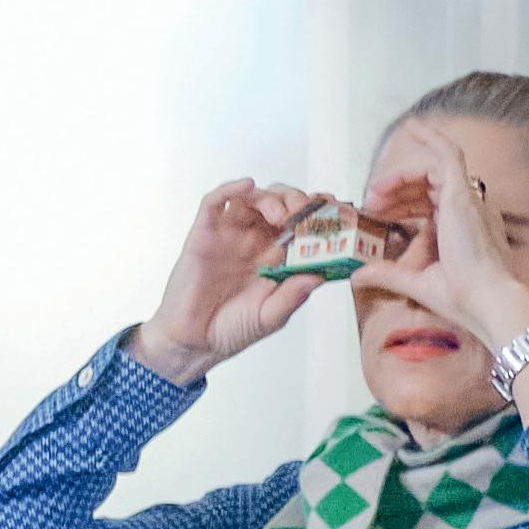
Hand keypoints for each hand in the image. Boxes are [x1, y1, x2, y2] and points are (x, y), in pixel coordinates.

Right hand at [127, 182, 324, 383]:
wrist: (194, 342)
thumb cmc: (231, 330)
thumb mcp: (270, 318)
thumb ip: (292, 298)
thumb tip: (317, 277)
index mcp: (276, 257)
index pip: (301, 224)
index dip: (318, 213)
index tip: (334, 210)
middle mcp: (254, 241)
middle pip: (279, 203)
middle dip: (297, 201)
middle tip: (306, 212)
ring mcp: (228, 235)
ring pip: (251, 198)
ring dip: (270, 196)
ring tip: (280, 213)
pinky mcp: (203, 234)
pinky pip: (214, 203)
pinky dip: (229, 189)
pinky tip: (246, 186)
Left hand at [365, 125, 528, 355]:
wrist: (487, 302)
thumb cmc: (464, 298)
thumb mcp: (417, 282)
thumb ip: (388, 274)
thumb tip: (359, 275)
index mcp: (463, 229)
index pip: (430, 204)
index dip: (401, 205)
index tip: (377, 213)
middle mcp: (469, 211)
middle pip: (428, 185)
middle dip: (395, 191)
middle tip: (370, 203)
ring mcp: (467, 201)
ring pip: (432, 170)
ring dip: (400, 177)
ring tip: (375, 191)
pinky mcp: (462, 195)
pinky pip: (448, 155)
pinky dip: (431, 139)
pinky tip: (413, 129)